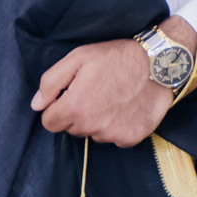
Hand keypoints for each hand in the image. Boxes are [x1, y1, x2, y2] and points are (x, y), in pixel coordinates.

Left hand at [31, 16, 195, 145]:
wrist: (159, 64)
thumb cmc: (117, 57)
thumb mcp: (78, 58)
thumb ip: (51, 82)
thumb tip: (37, 105)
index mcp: (74, 107)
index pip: (49, 123)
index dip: (57, 107)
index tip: (71, 95)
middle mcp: (92, 126)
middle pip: (72, 129)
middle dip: (78, 114)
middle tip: (96, 93)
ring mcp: (113, 134)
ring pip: (94, 134)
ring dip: (99, 121)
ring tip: (114, 98)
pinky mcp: (131, 138)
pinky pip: (115, 139)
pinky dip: (118, 127)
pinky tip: (127, 108)